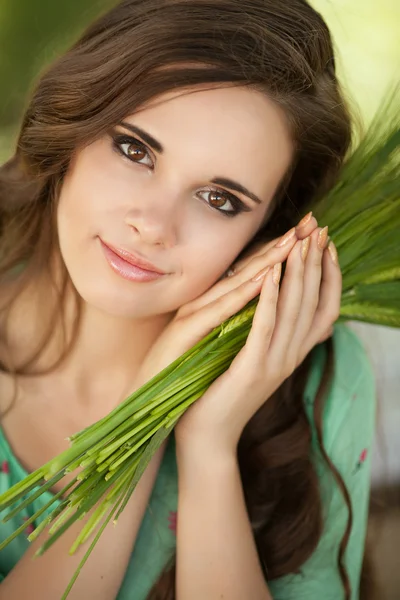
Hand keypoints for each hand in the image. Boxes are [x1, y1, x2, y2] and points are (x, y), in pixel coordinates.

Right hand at [135, 215, 317, 386]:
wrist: (149, 397)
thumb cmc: (183, 372)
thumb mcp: (216, 343)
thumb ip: (238, 322)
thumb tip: (271, 310)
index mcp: (214, 305)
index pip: (252, 273)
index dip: (281, 252)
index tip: (310, 234)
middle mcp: (204, 302)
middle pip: (247, 269)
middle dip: (280, 246)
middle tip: (309, 223)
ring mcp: (192, 315)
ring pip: (234, 284)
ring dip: (264, 262)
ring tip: (291, 242)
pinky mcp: (183, 333)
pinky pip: (216, 312)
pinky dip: (239, 296)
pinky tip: (261, 281)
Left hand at [173, 225, 341, 454]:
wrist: (207, 435)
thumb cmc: (221, 390)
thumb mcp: (251, 356)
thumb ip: (265, 331)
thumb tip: (268, 298)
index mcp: (291, 352)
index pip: (322, 307)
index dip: (327, 274)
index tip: (325, 242)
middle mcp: (290, 356)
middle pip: (312, 302)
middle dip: (315, 263)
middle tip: (319, 229)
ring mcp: (273, 363)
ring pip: (294, 310)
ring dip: (297, 273)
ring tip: (301, 242)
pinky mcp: (252, 369)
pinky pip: (264, 327)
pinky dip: (270, 299)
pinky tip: (271, 274)